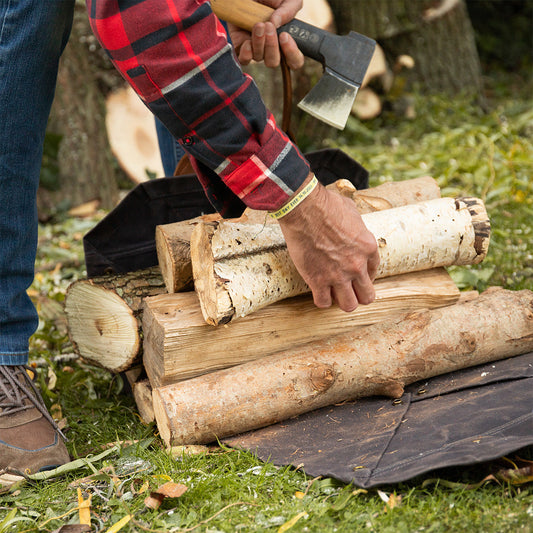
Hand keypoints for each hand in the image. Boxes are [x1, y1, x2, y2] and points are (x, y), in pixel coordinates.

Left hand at [228, 0, 304, 68]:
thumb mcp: (286, 0)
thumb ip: (289, 11)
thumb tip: (277, 25)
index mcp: (284, 41)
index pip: (294, 60)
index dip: (292, 55)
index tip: (285, 37)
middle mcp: (270, 48)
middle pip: (273, 62)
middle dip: (272, 46)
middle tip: (269, 26)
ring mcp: (254, 48)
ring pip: (259, 58)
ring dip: (259, 43)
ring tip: (259, 25)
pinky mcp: (240, 45)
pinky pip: (243, 59)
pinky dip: (246, 53)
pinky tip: (247, 41)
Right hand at [278, 174, 379, 311]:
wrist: (304, 208)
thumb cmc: (326, 205)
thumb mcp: (352, 212)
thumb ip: (356, 226)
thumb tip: (351, 227)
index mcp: (368, 247)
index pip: (373, 272)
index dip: (364, 275)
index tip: (355, 273)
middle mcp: (357, 265)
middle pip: (367, 296)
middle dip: (358, 294)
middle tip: (348, 289)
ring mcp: (338, 275)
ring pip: (348, 305)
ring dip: (342, 300)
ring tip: (333, 293)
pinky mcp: (317, 280)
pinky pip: (323, 303)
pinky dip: (321, 300)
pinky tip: (317, 291)